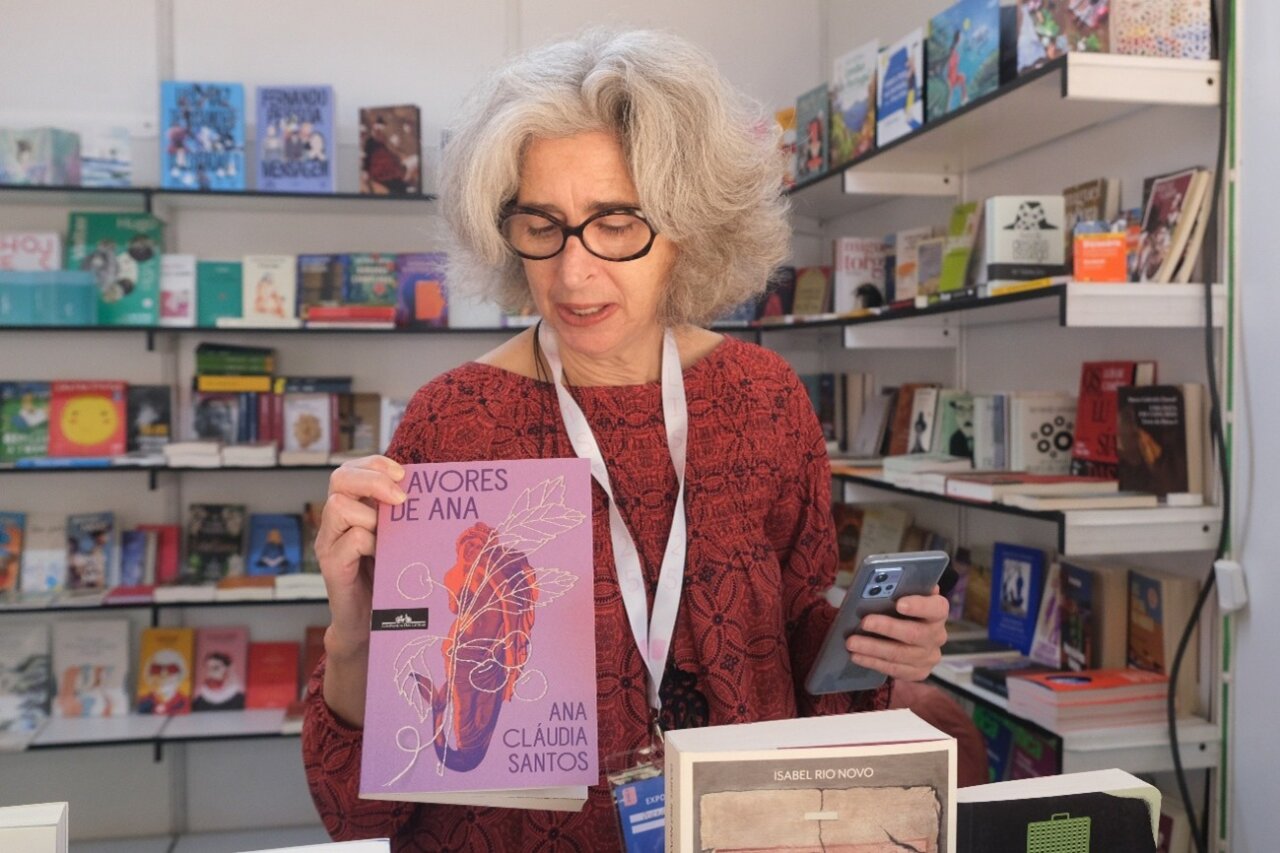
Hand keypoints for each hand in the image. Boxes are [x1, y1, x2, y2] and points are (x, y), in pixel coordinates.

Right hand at [314, 455, 405, 726]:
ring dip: (373, 515)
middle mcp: (335, 521)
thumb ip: (403, 514)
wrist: (371, 625)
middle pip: (339, 478)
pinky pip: (351, 540)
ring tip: (389, 535)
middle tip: (401, 495)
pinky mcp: (331, 566)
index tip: (403, 473)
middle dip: (372, 479)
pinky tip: (383, 557)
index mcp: (352, 508)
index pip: (351, 469)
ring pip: (339, 506)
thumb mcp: (399, 538)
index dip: (374, 463)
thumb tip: (436, 488)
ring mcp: (330, 542)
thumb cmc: (391, 577)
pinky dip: (371, 543)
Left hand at [844, 587, 949, 681]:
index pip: (936, 607)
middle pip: (914, 633)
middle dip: (887, 627)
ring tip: (852, 642)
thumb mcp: (903, 597)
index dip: (919, 605)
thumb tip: (877, 584)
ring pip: (900, 654)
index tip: (899, 604)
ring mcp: (928, 656)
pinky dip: (872, 662)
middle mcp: (936, 635)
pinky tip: (857, 656)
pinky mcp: (918, 672)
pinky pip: (893, 669)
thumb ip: (898, 590)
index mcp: (937, 612)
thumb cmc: (903, 611)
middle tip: (864, 622)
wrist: (911, 637)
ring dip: (873, 648)